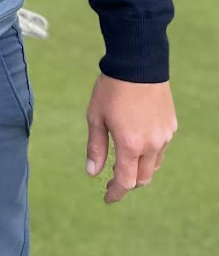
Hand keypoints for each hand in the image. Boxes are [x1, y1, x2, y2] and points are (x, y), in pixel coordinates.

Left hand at [85, 74, 176, 203]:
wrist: (138, 64)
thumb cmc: (111, 89)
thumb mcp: (96, 116)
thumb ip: (96, 146)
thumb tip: (92, 172)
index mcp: (130, 144)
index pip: (126, 181)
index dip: (116, 193)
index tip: (107, 198)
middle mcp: (151, 145)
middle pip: (142, 178)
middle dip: (127, 183)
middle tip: (111, 180)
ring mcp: (164, 136)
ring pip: (154, 165)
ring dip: (139, 169)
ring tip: (123, 162)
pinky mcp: (171, 126)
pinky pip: (160, 148)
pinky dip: (149, 153)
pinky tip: (137, 143)